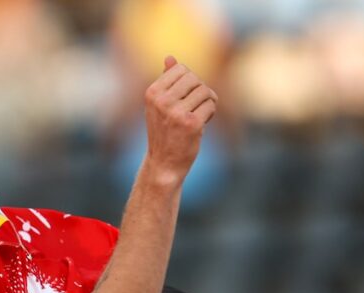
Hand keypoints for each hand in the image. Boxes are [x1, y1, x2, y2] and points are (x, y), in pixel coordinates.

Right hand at [143, 55, 217, 186]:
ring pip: (205, 91)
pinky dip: (211, 113)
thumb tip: (170, 57)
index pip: (181, 69)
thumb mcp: (159, 105)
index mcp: (152, 92)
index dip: (189, 81)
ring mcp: (176, 112)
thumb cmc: (164, 132)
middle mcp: (162, 101)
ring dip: (207, 101)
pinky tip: (202, 124)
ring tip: (200, 114)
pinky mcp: (191, 123)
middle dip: (200, 90)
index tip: (186, 96)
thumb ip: (166, 81)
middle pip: (194, 78)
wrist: (163, 163)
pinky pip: (211, 105)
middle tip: (196, 106)